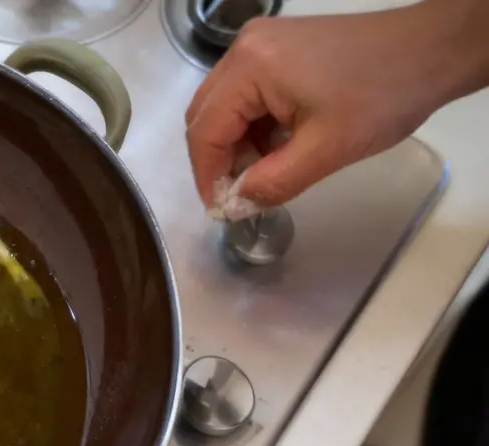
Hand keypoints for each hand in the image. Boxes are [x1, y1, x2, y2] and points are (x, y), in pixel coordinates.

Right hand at [186, 0, 488, 211]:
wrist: (432, 50)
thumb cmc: (383, 96)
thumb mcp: (327, 150)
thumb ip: (273, 182)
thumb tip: (235, 206)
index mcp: (251, 67)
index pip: (205, 130)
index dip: (207, 175)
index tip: (221, 210)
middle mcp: (244, 48)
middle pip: (205, 114)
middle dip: (218, 159)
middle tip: (241, 193)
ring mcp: (260, 43)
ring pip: (224, 105)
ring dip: (237, 143)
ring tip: (266, 171)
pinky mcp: (277, 47)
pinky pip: (246, 92)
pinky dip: (254, 124)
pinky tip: (278, 145)